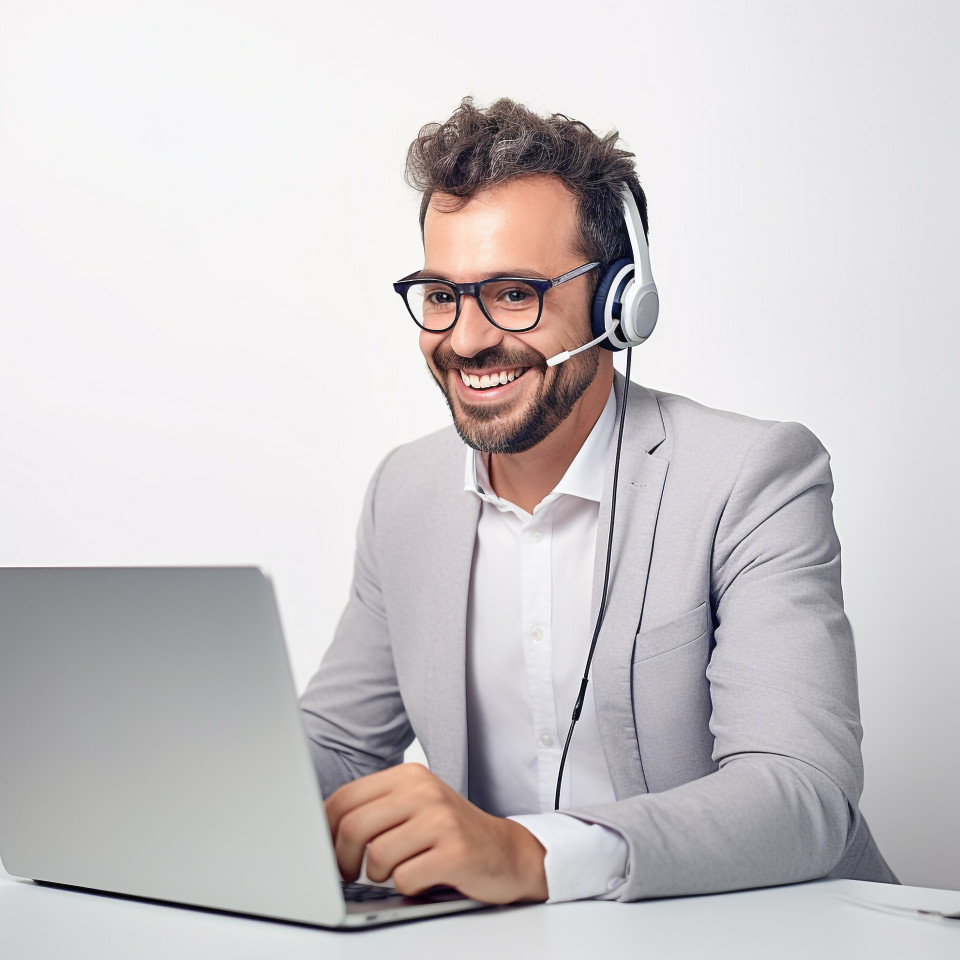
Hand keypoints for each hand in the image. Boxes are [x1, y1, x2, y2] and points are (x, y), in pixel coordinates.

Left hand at [324, 763, 547, 903]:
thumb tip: (319, 827)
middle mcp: (424, 791)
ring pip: (377, 856)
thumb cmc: (450, 832)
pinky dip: (407, 887)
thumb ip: (374, 808)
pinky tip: (424, 877)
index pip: (345, 798)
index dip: (325, 832)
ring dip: (380, 875)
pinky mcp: (455, 852)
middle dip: (343, 860)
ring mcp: (441, 820)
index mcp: (409, 775)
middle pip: (354, 827)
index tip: (325, 852)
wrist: (506, 851)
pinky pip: (405, 878)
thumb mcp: (414, 806)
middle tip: (350, 874)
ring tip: (399, 870)